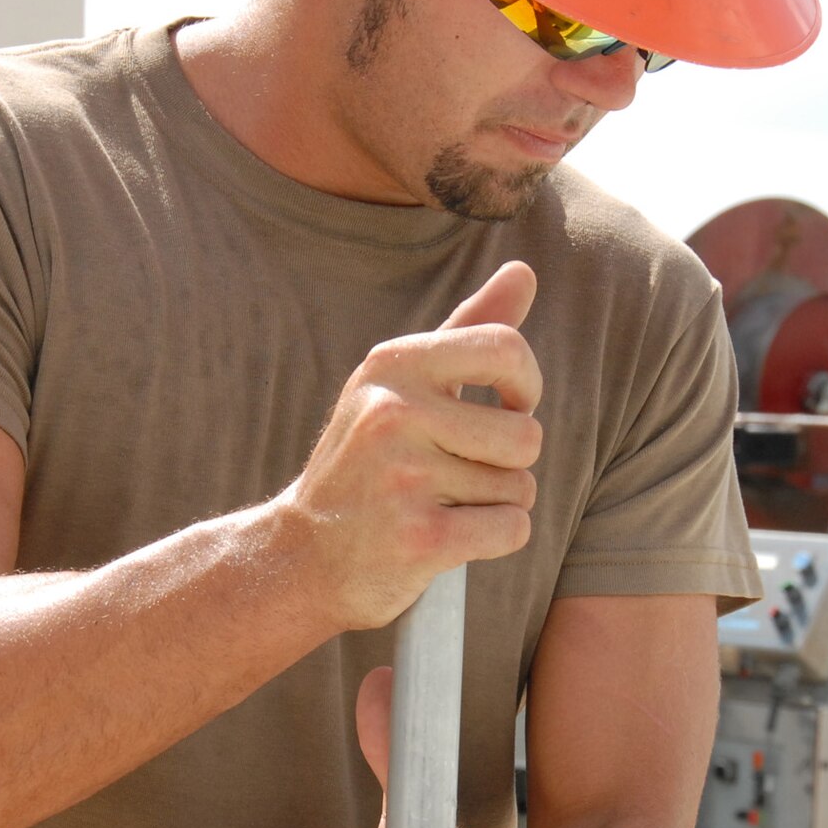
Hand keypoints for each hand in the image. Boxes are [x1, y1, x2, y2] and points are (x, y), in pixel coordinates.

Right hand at [282, 261, 542, 630]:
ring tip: (441, 505)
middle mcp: (393, 411)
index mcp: (392, 364)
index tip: (505, 410)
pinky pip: (511, 528)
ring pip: (520, 487)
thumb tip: (525, 270)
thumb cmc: (368, 465)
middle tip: (457, 476)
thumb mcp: (404, 387)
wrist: (301, 557)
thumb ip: (468, 328)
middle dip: (509, 463)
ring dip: (496, 504)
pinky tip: (447, 538)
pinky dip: (494, 540)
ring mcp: (402, 476)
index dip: (525, 387)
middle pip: (526, 434)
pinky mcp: (418, 537)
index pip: (505, 349)